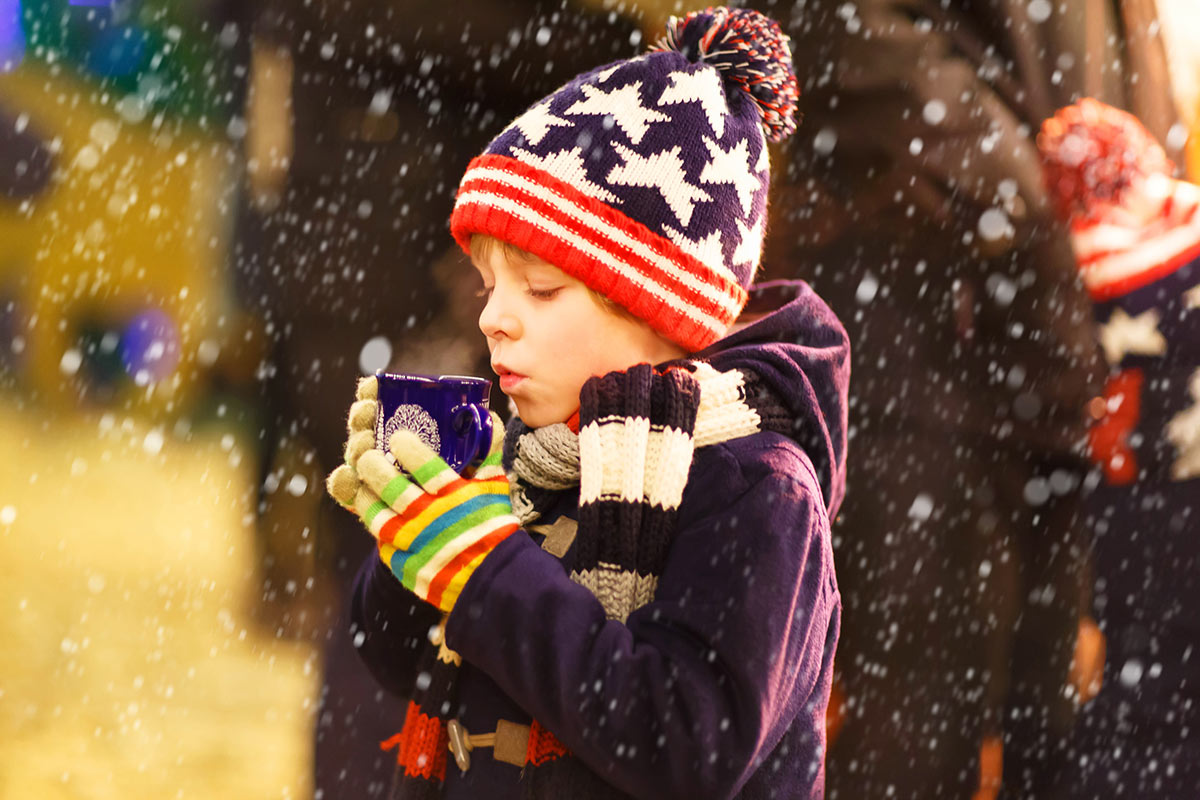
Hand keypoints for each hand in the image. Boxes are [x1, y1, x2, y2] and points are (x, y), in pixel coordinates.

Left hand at [327, 382, 516, 611]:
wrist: (492, 578)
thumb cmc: (491, 525)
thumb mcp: (494, 486)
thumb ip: (487, 452)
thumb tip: (486, 416)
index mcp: (456, 498)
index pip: (427, 467)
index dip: (408, 449)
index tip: (398, 437)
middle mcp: (434, 520)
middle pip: (393, 490)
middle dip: (373, 467)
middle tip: (368, 456)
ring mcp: (417, 546)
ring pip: (377, 517)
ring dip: (364, 496)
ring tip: (361, 483)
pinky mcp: (405, 567)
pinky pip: (382, 544)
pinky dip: (376, 528)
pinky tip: (373, 514)